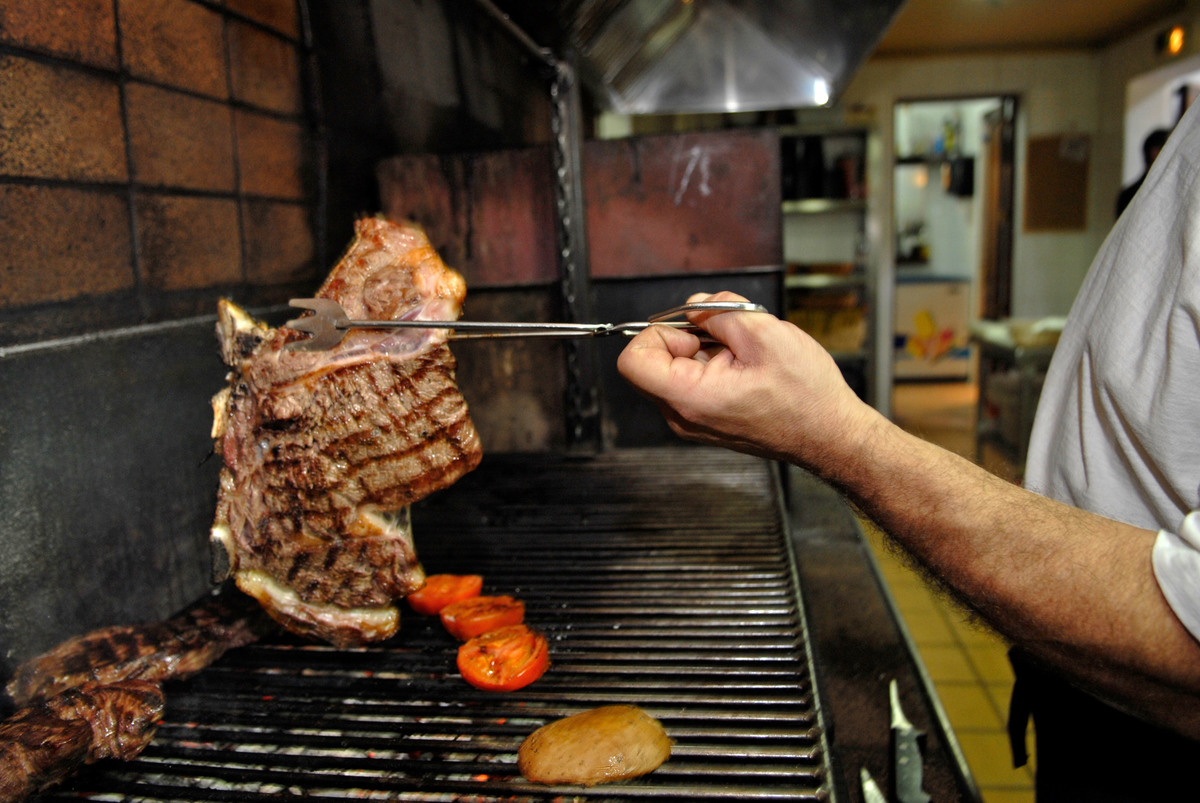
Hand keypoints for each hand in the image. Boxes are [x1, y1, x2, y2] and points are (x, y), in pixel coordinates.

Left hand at [616, 291, 875, 465]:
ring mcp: (694, 421)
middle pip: (653, 362)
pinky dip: (714, 364)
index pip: (632, 361)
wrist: (831, 435)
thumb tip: (694, 306)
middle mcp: (683, 416)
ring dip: (705, 349)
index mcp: (690, 398)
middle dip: (687, 336)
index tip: (694, 330)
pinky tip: (747, 366)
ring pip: (676, 368)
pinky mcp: (707, 419)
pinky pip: (693, 381)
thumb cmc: (806, 395)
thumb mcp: (765, 334)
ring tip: (746, 353)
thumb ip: (719, 311)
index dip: (658, 333)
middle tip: (729, 336)